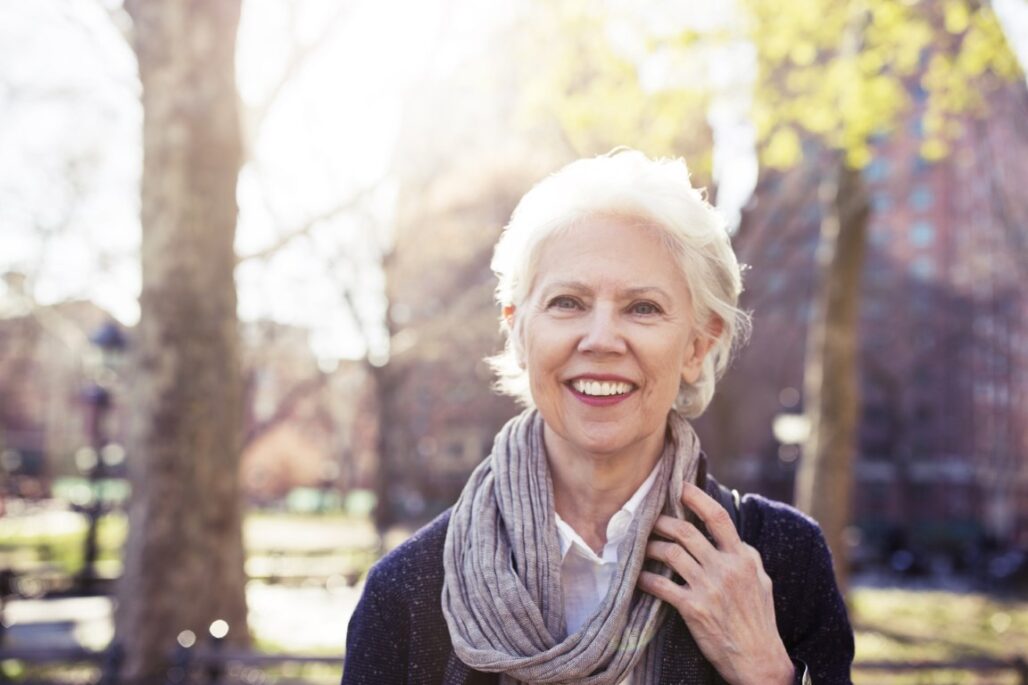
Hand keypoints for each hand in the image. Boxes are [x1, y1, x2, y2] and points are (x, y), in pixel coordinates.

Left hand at [637, 482, 794, 684]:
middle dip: (663, 521)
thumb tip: (731, 536)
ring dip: (651, 547)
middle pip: (686, 532)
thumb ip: (745, 556)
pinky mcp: (694, 608)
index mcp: (743, 557)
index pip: (718, 518)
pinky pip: (661, 585)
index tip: (680, 486)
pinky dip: (646, 578)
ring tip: (643, 547)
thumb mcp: (761, 581)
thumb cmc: (760, 621)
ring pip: (671, 553)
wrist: (759, 659)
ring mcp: (709, 587)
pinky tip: (639, 577)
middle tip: (649, 519)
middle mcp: (726, 568)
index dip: (697, 497)